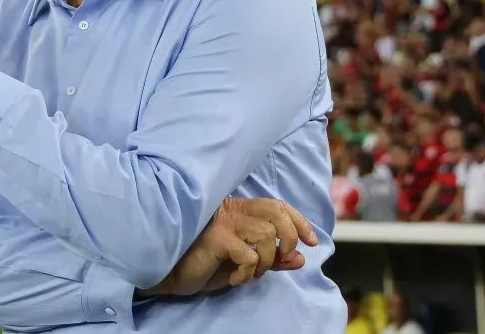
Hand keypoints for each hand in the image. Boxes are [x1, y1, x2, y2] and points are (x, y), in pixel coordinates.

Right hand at [145, 198, 318, 296]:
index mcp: (241, 210)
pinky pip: (249, 254)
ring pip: (266, 234)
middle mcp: (233, 210)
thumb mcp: (246, 263)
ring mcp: (224, 222)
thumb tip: (301, 258)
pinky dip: (248, 272)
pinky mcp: (216, 238)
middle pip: (276, 212)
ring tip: (251, 273)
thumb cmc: (207, 264)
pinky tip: (234, 278)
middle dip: (290, 236)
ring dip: (267, 260)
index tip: (312, 241)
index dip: (299, 221)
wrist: (172, 273)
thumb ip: (273, 259)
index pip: (278, 205)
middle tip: (285, 257)